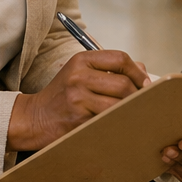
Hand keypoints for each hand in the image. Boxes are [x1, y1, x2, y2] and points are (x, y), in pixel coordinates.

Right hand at [8, 49, 150, 150]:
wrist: (35, 118)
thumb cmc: (64, 96)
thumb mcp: (82, 74)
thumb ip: (111, 70)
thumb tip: (143, 72)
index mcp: (81, 60)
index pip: (120, 59)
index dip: (138, 72)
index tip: (145, 83)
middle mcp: (78, 75)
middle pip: (123, 83)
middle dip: (138, 94)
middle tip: (142, 102)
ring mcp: (77, 97)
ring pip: (119, 103)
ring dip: (130, 109)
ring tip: (132, 112)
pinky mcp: (78, 117)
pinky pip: (109, 118)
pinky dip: (119, 120)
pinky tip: (119, 122)